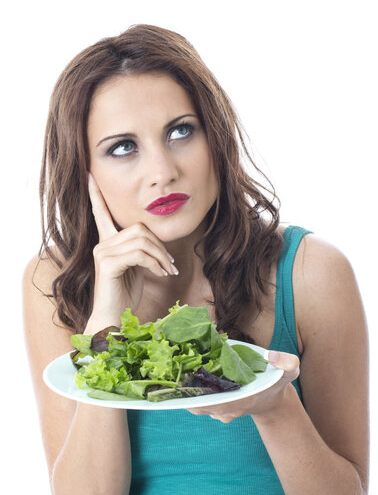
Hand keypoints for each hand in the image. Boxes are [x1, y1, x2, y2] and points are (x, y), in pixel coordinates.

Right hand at [87, 173, 177, 325]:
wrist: (113, 319)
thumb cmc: (124, 294)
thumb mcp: (136, 267)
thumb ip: (140, 250)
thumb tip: (156, 242)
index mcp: (107, 242)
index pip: (100, 213)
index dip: (96, 195)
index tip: (90, 175)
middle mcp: (102, 244)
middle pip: (138, 228)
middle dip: (160, 245)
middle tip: (171, 264)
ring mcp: (103, 253)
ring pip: (141, 240)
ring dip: (161, 256)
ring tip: (168, 270)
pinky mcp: (108, 264)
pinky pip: (139, 254)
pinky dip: (154, 263)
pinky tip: (160, 275)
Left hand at [185, 351, 299, 422]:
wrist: (272, 400)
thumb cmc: (277, 383)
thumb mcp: (290, 372)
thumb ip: (288, 363)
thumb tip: (273, 355)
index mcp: (243, 401)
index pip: (218, 404)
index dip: (201, 397)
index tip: (186, 385)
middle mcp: (228, 410)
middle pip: (201, 405)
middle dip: (186, 393)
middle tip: (175, 374)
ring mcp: (220, 411)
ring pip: (196, 405)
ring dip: (184, 393)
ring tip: (173, 374)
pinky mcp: (214, 407)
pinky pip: (197, 403)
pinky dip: (187, 393)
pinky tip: (179, 378)